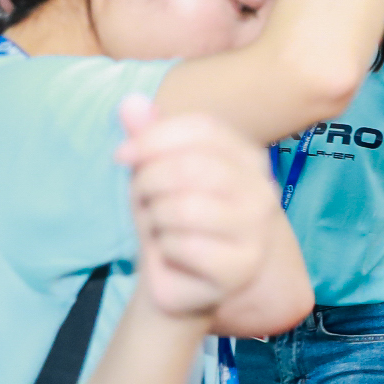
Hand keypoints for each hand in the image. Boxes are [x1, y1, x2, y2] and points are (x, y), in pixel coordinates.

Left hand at [118, 98, 283, 319]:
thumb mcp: (152, 172)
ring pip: (184, 208)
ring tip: (161, 228)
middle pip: (190, 167)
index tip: (121, 155)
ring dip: (155, 218)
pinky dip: (164, 250)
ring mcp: (257, 229)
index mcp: (247, 158)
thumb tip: (130, 101)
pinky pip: (184, 246)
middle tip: (143, 200)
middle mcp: (262, 189)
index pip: (203, 129)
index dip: (154, 136)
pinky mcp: (242, 266)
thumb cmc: (168, 220)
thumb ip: (146, 137)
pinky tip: (174, 256)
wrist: (176, 281)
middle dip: (148, 182)